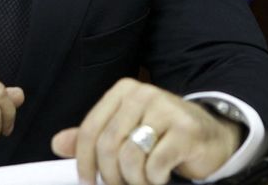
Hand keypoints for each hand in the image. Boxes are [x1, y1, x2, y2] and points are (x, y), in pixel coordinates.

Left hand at [50, 78, 242, 184]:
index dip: (83, 162)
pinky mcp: (186, 129)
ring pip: (130, 157)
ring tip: (142, 180)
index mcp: (124, 91)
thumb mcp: (125, 133)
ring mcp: (167, 109)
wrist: (209, 136)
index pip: (90, 130)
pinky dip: (153, 180)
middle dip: (110, 176)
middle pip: (108, 146)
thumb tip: (58, 143)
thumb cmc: (163, 136)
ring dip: (133, 180)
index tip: (87, 181)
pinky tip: (159, 176)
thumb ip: (93, 138)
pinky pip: (155, 165)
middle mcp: (144, 94)